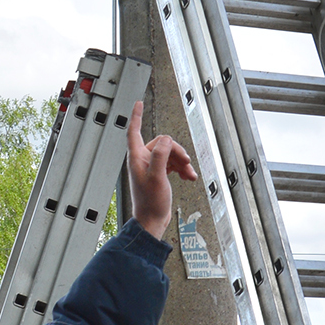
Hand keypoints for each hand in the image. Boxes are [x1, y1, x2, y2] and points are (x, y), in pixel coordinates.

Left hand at [125, 100, 196, 239]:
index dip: (136, 116)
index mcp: (136, 158)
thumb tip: (166, 139)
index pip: (134, 131)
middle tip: (187, 163)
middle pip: (162, 144)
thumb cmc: (150, 203)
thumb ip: (161, 156)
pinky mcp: (158, 174)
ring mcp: (150, 167)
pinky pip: (172, 164)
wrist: (152, 221)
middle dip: (177, 152)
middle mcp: (142, 160)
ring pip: (169, 154)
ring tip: (190, 174)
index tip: (138, 103)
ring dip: (182, 162)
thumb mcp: (157, 177)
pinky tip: (188, 177)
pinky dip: (181, 169)